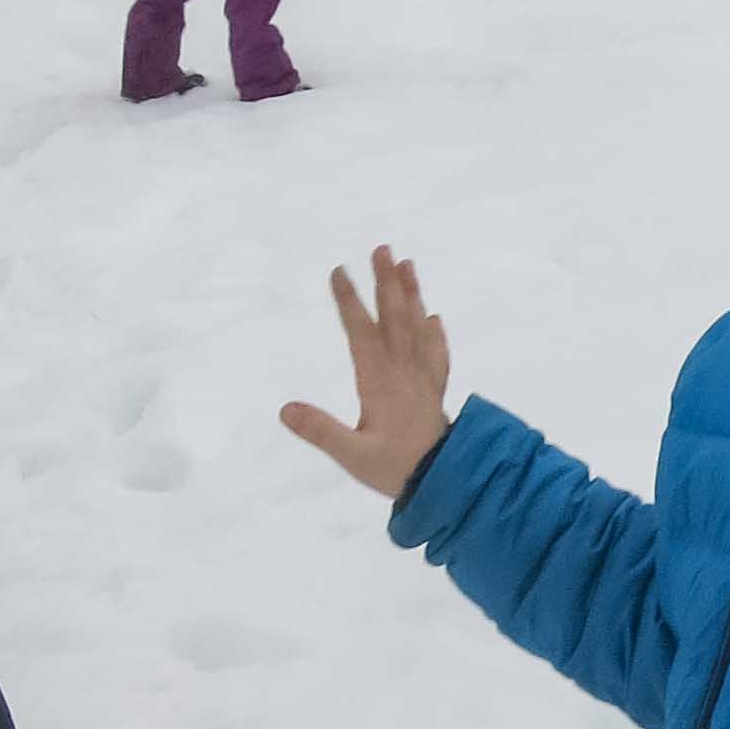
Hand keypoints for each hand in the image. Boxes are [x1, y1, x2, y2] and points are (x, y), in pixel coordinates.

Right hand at [280, 250, 454, 498]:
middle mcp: (402, 372)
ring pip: (417, 328)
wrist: (445, 480)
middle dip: (386, 283)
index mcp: (379, 382)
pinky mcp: (435, 391)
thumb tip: (285, 408)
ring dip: (412, 295)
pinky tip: (435, 318)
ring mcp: (422, 379)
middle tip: (382, 249)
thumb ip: (320, 430)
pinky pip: (436, 354)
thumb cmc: (393, 468)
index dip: (349, 302)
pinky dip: (435, 334)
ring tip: (408, 265)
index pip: (361, 333)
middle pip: (394, 319)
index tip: (338, 271)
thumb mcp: (351, 454)